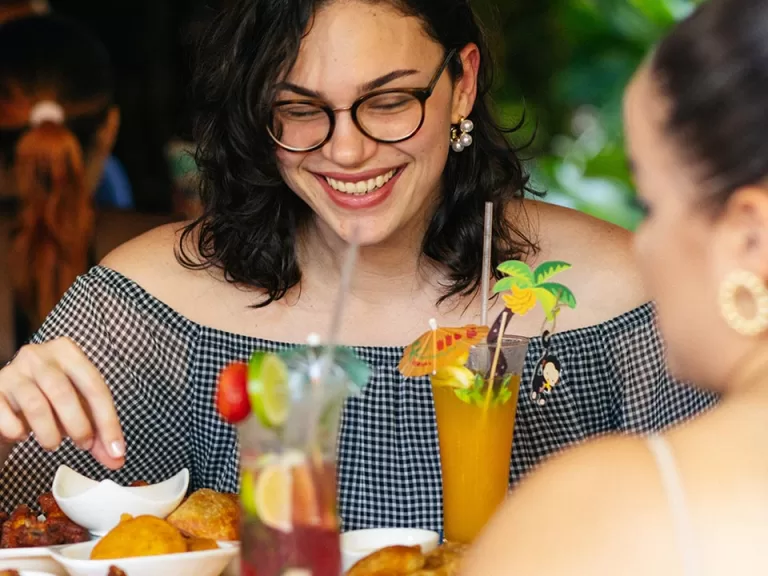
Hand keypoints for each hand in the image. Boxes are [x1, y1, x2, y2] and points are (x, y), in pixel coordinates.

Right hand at [0, 338, 124, 468]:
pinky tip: (23, 435)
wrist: (8, 398)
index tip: (115, 450)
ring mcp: (13, 371)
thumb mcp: (79, 409)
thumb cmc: (50, 400)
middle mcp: (40, 355)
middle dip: (79, 426)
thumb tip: (116, 458)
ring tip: (53, 444)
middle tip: (83, 445)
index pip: (95, 387)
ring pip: (36, 405)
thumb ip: (98, 432)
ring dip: (50, 433)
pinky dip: (18, 431)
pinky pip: (5, 414)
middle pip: (64, 393)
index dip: (108, 421)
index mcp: (68, 352)